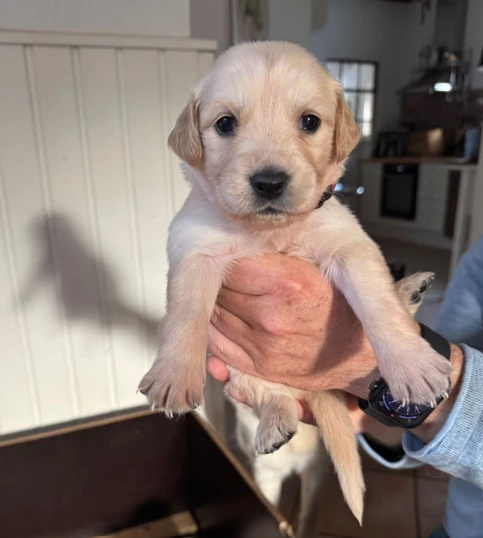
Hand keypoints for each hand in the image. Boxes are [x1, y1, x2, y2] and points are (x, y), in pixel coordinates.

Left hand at [207, 254, 378, 398]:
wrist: (362, 354)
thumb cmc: (341, 303)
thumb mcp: (320, 264)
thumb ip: (280, 253)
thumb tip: (241, 241)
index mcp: (289, 284)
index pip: (233, 264)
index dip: (228, 256)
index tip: (229, 252)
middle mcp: (272, 318)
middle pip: (220, 290)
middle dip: (220, 279)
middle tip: (223, 271)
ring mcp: (263, 347)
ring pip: (215, 317)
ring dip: (215, 304)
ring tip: (225, 293)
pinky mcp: (259, 368)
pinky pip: (218, 346)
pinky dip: (214, 331)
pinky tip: (225, 317)